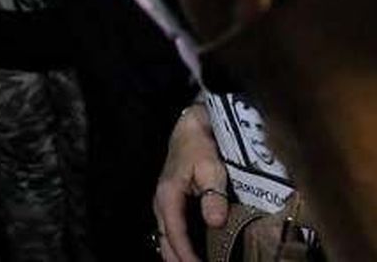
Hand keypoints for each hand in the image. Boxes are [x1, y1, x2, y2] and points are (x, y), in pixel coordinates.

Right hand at [153, 104, 229, 261]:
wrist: (190, 128)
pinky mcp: (170, 203)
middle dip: (179, 260)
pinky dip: (178, 246)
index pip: (175, 233)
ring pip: (166, 238)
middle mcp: (161, 203)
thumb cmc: (200, 146)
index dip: (186, 255)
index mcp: (168, 196)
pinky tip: (192, 254)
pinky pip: (170, 231)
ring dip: (177, 255)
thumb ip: (213, 194)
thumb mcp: (210, 166)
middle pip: (165, 242)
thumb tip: (215, 221)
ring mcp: (164, 204)